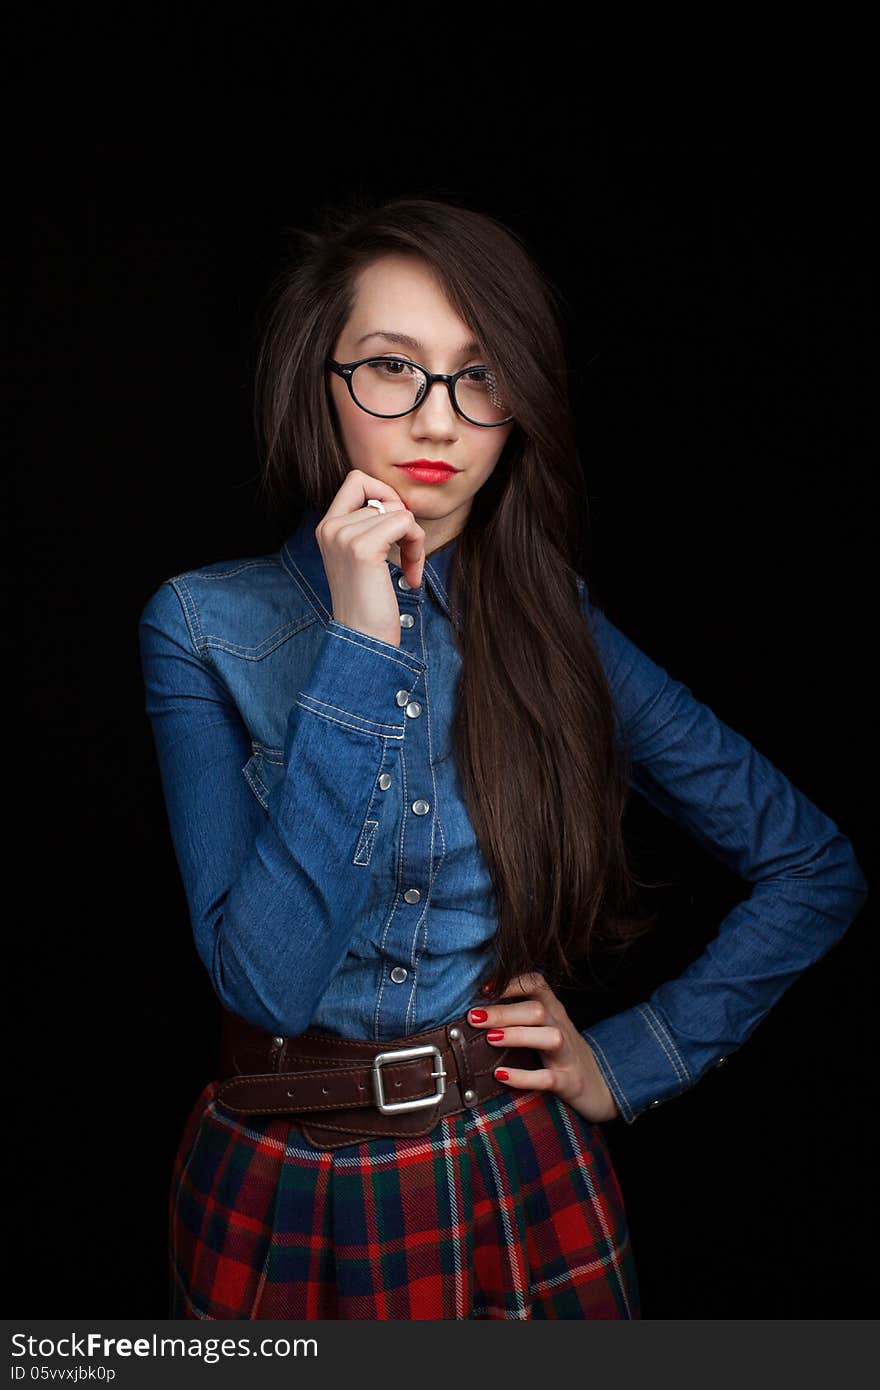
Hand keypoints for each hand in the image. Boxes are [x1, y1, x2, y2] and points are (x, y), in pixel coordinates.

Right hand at [315, 469, 426, 647]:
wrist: (363, 641)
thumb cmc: (369, 605)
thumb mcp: (362, 558)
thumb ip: (370, 527)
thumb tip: (398, 503)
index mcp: (327, 527)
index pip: (357, 480)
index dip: (384, 496)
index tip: (393, 530)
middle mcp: (330, 527)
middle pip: (382, 493)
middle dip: (403, 518)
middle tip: (406, 550)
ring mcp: (343, 535)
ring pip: (398, 510)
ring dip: (414, 540)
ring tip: (408, 569)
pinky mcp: (362, 548)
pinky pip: (405, 522)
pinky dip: (416, 547)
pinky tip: (411, 575)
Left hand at [469, 972, 620, 1123]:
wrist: (600, 1088)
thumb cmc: (561, 1054)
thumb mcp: (546, 1027)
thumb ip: (519, 1014)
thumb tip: (474, 1008)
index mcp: (554, 1010)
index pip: (536, 984)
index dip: (511, 982)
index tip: (483, 988)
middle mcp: (561, 1027)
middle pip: (537, 1010)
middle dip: (504, 1011)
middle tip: (474, 1017)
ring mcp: (567, 1055)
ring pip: (549, 1037)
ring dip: (517, 1035)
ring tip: (490, 1039)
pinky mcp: (569, 1082)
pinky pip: (548, 1078)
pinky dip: (524, 1077)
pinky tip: (501, 1075)